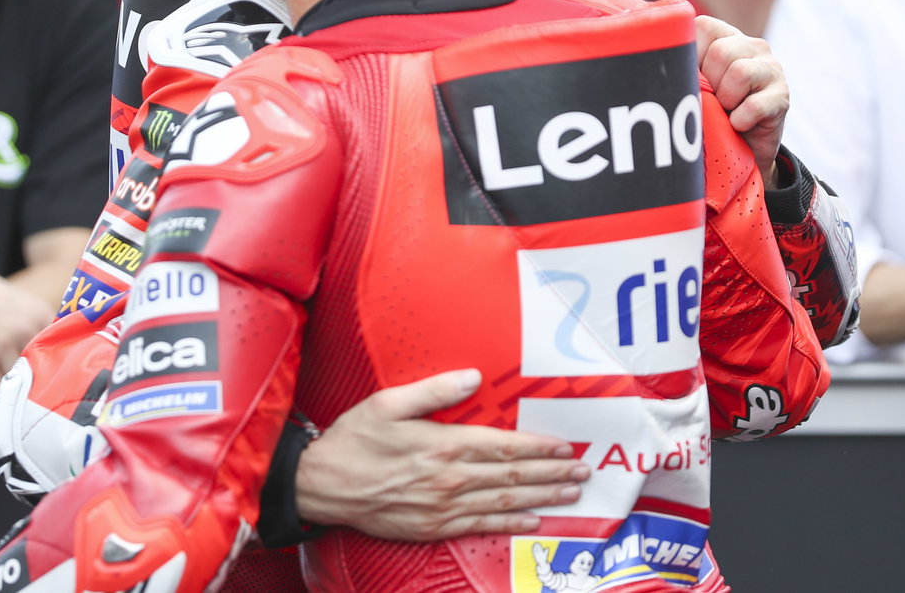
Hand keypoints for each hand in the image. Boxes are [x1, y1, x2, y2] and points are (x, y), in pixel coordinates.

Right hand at [0, 252, 54, 394]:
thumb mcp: (15, 301)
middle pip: (38, 369)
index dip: (51, 368)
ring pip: (17, 381)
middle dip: (31, 381)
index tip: (45, 378)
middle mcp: (24, 326)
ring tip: (5, 390)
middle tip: (25, 389)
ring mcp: (0, 341)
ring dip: (11, 389)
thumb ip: (33, 325)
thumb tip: (51, 354)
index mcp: (38, 312)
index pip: (57, 352)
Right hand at [295, 369, 589, 539]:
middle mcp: (450, 479)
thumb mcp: (389, 402)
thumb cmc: (353, 440)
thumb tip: (473, 377)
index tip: (565, 446)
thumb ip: (435, 390)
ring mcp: (443, 507)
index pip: (504, 446)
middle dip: (551, 473)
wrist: (322, 486)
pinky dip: (510, 523)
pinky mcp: (433, 528)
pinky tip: (532, 521)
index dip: (538, 447)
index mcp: (443, 444)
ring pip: (504, 502)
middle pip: (512, 476)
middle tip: (582, 472)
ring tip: (570, 494)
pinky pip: (481, 526)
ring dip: (541, 497)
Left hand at [694, 15, 786, 184]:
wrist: (744, 149)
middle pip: (721, 52)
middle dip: (709, 83)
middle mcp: (752, 46)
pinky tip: (738, 124)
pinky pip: (754, 105)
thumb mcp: (695, 86)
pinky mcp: (782, 96)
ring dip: (726, 100)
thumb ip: (684, 70)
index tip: (691, 79)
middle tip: (712, 100)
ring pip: (740, 73)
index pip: (703, 27)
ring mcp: (771, 68)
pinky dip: (740, 120)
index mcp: (726, 37)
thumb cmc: (713, 112)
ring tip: (726, 111)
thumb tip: (663, 68)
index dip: (691, 55)